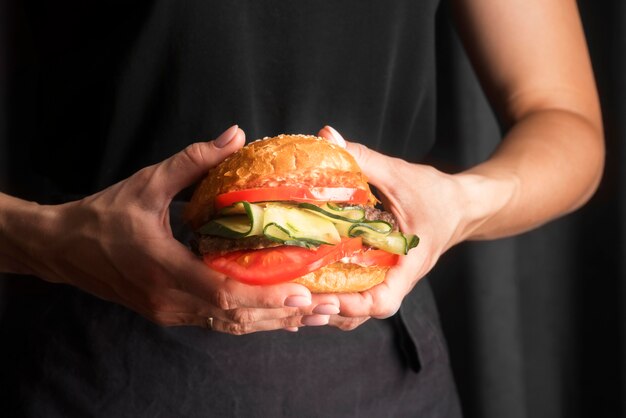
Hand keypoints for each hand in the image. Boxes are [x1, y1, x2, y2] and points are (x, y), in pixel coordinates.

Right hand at [9, 126, 316, 333]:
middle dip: (281, 316)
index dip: (265, 297)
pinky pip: (217, 321)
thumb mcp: (147, 183)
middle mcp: (170, 300)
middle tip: (323, 308)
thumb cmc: (103, 215)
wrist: (62, 248)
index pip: (222, 293)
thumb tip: (236, 136)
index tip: (301, 294)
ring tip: (310, 315)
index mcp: (163, 268)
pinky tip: (276, 315)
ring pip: (228, 325)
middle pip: (234, 317)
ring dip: (270, 322)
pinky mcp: (170, 312)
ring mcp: (169, 312)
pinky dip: (249, 319)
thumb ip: (193, 161)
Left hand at [315, 126, 474, 329]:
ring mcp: (391, 277)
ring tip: (298, 299)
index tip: (325, 299)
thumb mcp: (400, 174)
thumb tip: (327, 136)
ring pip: (361, 307)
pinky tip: (311, 283)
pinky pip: (361, 290)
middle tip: (297, 301)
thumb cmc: (437, 194)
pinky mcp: (383, 270)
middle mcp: (399, 277)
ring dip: (332, 308)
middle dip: (332, 311)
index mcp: (410, 264)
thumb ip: (363, 158)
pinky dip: (338, 294)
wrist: (463, 204)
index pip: (384, 301)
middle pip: (365, 312)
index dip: (353, 306)